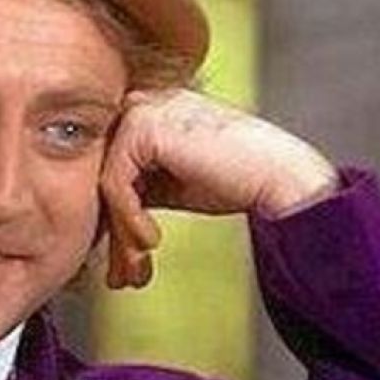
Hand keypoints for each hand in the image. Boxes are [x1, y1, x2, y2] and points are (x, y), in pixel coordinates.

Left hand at [99, 89, 338, 288]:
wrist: (279, 176)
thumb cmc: (236, 181)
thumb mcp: (171, 184)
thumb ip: (136, 187)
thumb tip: (99, 221)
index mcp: (147, 112)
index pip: (111, 169)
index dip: (115, 220)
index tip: (125, 261)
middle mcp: (140, 103)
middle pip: (103, 176)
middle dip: (113, 232)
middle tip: (123, 276)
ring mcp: (140, 109)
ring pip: (105, 183)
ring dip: (121, 234)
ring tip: (137, 268)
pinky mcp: (141, 125)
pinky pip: (115, 182)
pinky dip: (128, 218)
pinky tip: (151, 240)